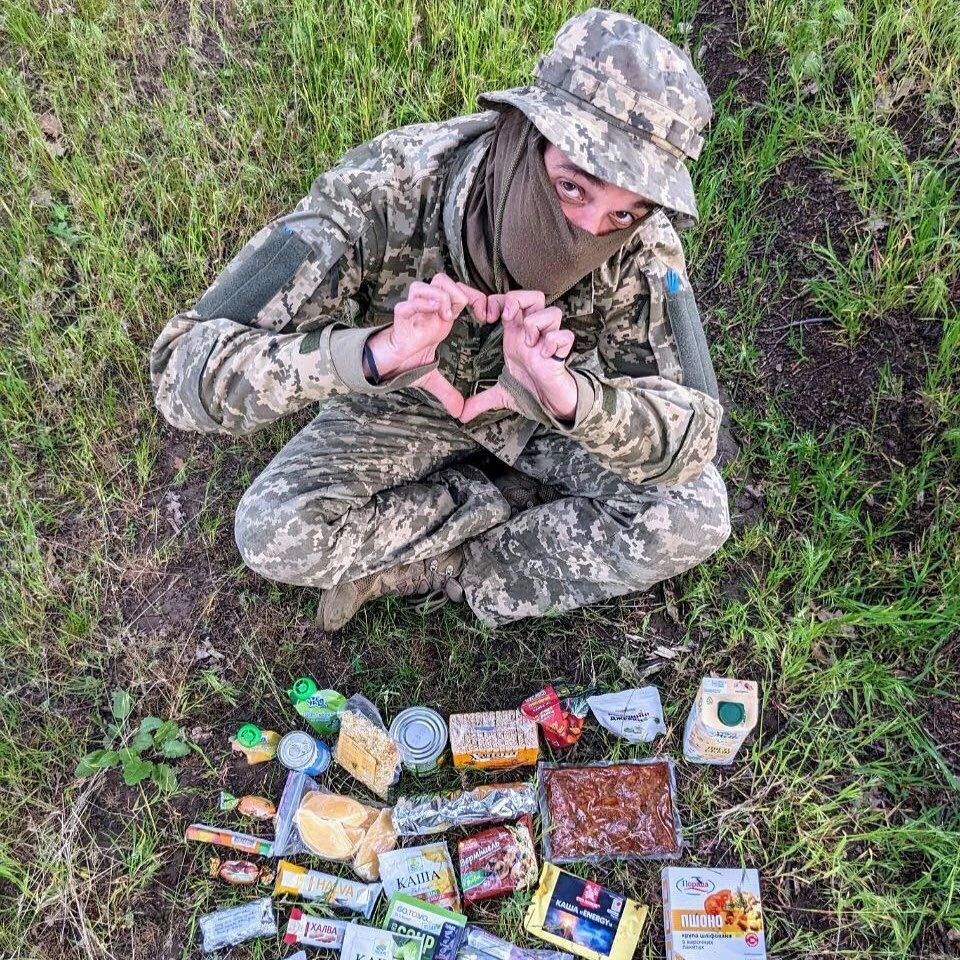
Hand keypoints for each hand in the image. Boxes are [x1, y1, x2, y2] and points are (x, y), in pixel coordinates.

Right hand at [364, 274, 486, 416]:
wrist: (384, 368)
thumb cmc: (405, 363)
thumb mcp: (432, 377)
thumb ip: (447, 392)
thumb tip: (460, 412)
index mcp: (439, 318)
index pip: (459, 292)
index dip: (475, 297)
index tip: (487, 315)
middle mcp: (427, 311)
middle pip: (442, 280)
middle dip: (456, 290)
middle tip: (463, 312)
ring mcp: (412, 314)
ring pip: (423, 286)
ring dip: (438, 295)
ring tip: (447, 314)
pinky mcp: (399, 322)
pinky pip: (406, 305)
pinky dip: (419, 304)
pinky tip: (433, 312)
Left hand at [460, 291, 577, 422]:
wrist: (550, 402)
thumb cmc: (529, 388)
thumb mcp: (500, 393)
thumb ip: (480, 399)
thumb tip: (460, 415)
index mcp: (516, 334)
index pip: (509, 300)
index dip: (496, 301)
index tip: (486, 317)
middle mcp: (533, 333)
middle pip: (534, 295)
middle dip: (518, 301)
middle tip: (506, 319)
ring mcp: (549, 341)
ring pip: (552, 312)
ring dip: (536, 324)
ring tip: (527, 344)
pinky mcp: (562, 353)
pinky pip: (564, 336)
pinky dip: (553, 342)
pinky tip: (543, 355)